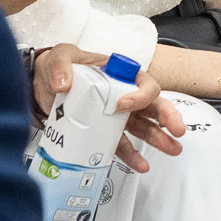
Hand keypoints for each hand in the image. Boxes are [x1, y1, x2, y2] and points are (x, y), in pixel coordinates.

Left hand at [28, 46, 186, 168]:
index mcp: (118, 74)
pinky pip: (122, 144)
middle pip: (153, 105)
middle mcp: (122, 94)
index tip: (122, 105)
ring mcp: (116, 115)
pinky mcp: (104, 131)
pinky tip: (140, 164)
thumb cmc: (60, 67)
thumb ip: (61, 66)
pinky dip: (132, 155)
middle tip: (177, 129)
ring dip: (159, 138)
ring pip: (144, 126)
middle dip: (168, 117)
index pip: (142, 82)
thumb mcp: (60, 57)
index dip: (139, 95)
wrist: (43, 85)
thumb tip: (63, 83)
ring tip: (172, 149)